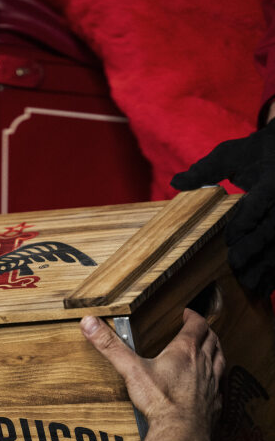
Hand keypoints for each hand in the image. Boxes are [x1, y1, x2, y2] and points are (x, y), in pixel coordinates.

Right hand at [81, 309, 223, 440]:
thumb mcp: (131, 370)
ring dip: (217, 349)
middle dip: (206, 330)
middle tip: (200, 328)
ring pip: (221, 358)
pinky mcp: (215, 402)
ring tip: (212, 347)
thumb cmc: (160, 401)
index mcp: (185, 351)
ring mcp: (212, 383)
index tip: (187, 314)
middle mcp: (204, 363)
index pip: (196, 325)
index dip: (192, 316)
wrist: (181, 432)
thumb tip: (90, 323)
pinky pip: (221, 384)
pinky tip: (214, 382)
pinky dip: (219, 377)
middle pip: (212, 339)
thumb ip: (111, 346)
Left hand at [170, 122, 274, 298]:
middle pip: (271, 229)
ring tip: (250, 284)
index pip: (258, 204)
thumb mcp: (233, 154)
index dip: (245, 222)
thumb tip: (175, 182)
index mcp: (270, 180)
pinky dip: (274, 273)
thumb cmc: (259, 151)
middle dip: (254, 248)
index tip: (230, 238)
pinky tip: (263, 289)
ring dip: (267, 266)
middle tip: (235, 264)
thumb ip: (206, 170)